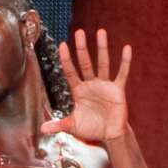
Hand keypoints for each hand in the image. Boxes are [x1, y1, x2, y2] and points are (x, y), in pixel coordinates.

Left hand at [42, 28, 130, 142]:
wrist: (109, 135)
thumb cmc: (91, 129)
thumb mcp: (73, 126)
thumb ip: (59, 125)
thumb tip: (41, 130)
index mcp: (78, 90)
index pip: (70, 71)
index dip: (66, 59)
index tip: (62, 45)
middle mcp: (91, 84)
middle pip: (85, 63)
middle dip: (82, 48)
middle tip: (79, 32)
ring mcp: (104, 85)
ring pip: (103, 63)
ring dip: (102, 48)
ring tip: (101, 32)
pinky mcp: (117, 89)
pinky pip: (122, 73)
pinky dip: (124, 61)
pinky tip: (126, 48)